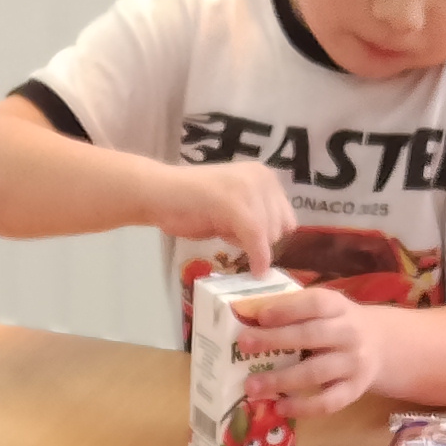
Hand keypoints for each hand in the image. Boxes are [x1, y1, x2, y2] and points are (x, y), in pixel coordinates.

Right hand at [150, 156, 293, 274]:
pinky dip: (258, 258)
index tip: (247, 240)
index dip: (270, 237)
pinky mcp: (235, 205)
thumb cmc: (193, 203)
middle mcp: (262, 177)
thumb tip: (276, 244)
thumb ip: (258, 216)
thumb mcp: (236, 205)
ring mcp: (248, 189)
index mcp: (264, 175)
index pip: (287, 218)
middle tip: (228, 233)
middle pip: (281, 228)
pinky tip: (255, 270)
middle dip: (260, 241)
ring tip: (222, 230)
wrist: (159, 194)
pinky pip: (256, 239)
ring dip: (251, 245)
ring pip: (270, 235)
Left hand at [239, 282, 383, 416]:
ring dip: (281, 380)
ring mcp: (353, 364)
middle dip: (275, 340)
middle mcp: (349, 333)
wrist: (381, 345)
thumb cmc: (337, 324)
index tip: (259, 316)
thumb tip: (248, 313)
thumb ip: (295, 308)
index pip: (315, 304)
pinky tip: (280, 407)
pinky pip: (328, 402)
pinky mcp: (354, 390)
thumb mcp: (325, 308)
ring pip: (315, 372)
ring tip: (251, 386)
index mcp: (338, 307)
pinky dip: (303, 407)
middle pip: (311, 336)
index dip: (287, 309)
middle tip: (243, 345)